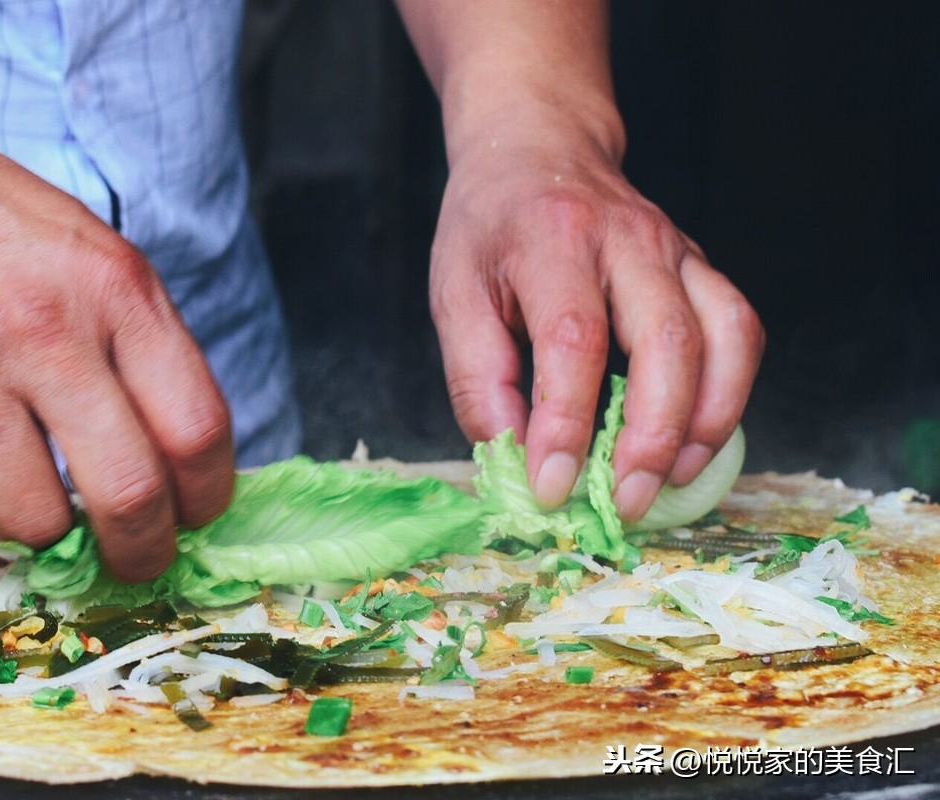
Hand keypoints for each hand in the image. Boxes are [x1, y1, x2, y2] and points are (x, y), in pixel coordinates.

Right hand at [0, 5, 232, 577]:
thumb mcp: (93, 255)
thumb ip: (144, 348)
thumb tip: (188, 468)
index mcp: (116, 289)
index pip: (197, 427)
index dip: (209, 493)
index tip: (198, 515)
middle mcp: (45, 331)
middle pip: (130, 493)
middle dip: (144, 549)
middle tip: (136, 559)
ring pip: (38, 522)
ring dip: (44, 525)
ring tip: (25, 478)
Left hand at [429, 120, 763, 519]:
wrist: (539, 149)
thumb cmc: (491, 228)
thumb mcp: (455, 293)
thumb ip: (478, 377)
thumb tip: (513, 458)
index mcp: (552, 240)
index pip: (574, 339)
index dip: (567, 422)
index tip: (552, 486)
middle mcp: (626, 239)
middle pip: (667, 341)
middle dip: (650, 437)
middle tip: (626, 504)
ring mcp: (676, 249)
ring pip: (723, 336)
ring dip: (705, 422)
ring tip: (671, 482)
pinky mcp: (701, 266)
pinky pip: (740, 330)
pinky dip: (729, 393)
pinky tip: (696, 439)